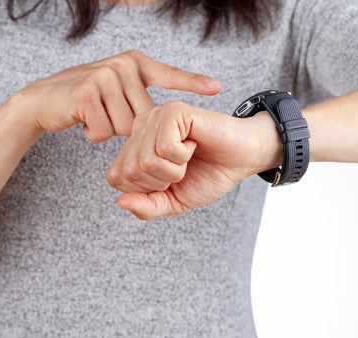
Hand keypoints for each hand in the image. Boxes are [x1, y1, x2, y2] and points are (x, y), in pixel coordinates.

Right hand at [15, 50, 220, 142]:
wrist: (44, 99)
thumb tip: (158, 122)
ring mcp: (104, 76)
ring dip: (107, 130)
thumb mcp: (115, 92)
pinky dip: (93, 133)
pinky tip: (82, 119)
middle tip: (104, 114)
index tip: (217, 88)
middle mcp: (122, 65)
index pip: (168, 75)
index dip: (192, 82)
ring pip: (124, 128)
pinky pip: (104, 131)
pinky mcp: (86, 93)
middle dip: (125, 127)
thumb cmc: (86, 99)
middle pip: (143, 118)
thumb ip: (138, 100)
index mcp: (134, 63)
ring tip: (93, 115)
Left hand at [107, 101, 281, 218]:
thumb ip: (146, 206)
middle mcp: (140, 128)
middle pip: (129, 171)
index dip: (145, 190)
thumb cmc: (207, 176)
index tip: (168, 179)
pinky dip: (183, 156)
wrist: (241, 160)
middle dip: (160, 181)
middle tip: (181, 168)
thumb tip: (121, 202)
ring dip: (174, 170)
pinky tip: (193, 144)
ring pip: (147, 160)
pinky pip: (165, 147)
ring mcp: (155, 117)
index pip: (116, 178)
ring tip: (188, 156)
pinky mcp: (174, 111)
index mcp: (134, 147)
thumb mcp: (172, 201)